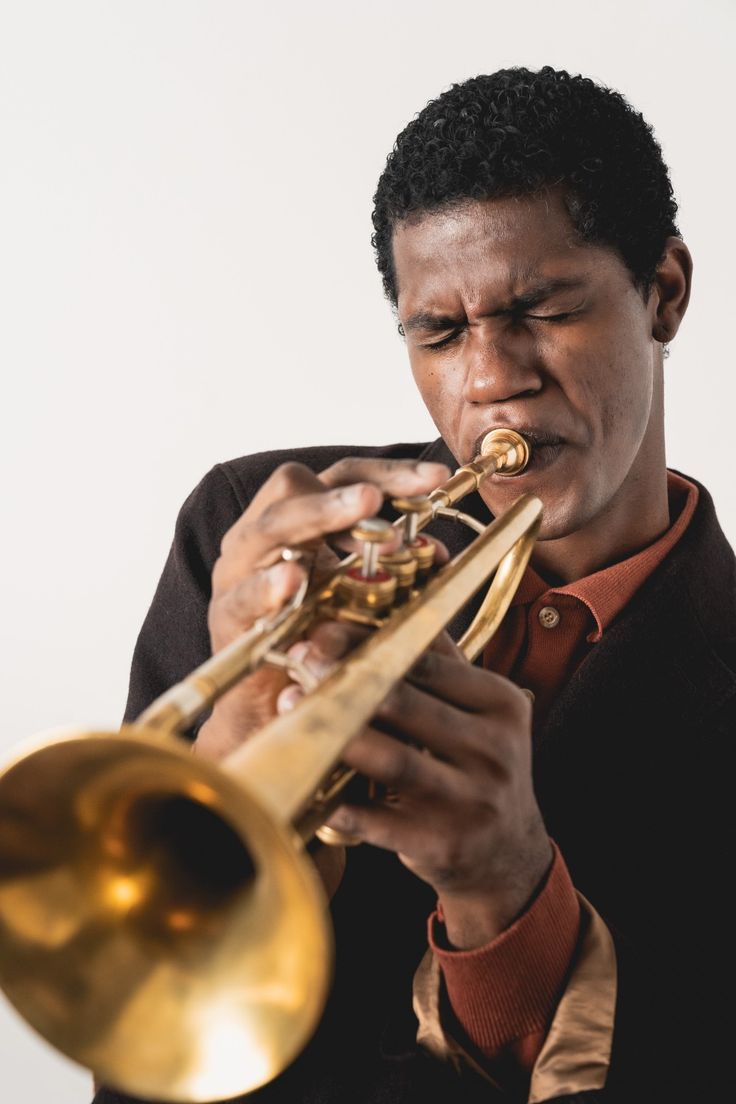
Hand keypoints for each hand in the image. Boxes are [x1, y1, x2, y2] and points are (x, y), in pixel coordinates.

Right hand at [194, 456, 447, 761]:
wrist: (275, 709)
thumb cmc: (322, 641)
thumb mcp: (364, 599)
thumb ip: (393, 572)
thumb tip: (436, 552)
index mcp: (300, 521)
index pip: (340, 476)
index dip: (387, 472)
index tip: (437, 477)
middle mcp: (265, 535)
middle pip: (295, 488)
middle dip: (343, 493)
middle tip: (378, 500)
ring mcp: (239, 572)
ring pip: (267, 529)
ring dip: (315, 519)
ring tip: (353, 516)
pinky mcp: (228, 616)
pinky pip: (244, 594)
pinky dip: (268, 586)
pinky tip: (292, 579)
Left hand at [282, 624, 551, 947]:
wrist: (506, 854)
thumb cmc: (476, 769)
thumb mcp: (478, 713)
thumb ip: (438, 664)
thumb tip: (381, 606)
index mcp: (500, 704)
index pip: (427, 662)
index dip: (369, 643)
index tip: (323, 633)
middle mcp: (493, 750)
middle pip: (405, 704)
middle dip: (343, 680)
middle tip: (298, 663)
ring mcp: (471, 800)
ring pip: (390, 757)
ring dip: (333, 733)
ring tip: (291, 711)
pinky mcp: (443, 844)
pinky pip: (376, 819)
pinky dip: (335, 800)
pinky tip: (304, 780)